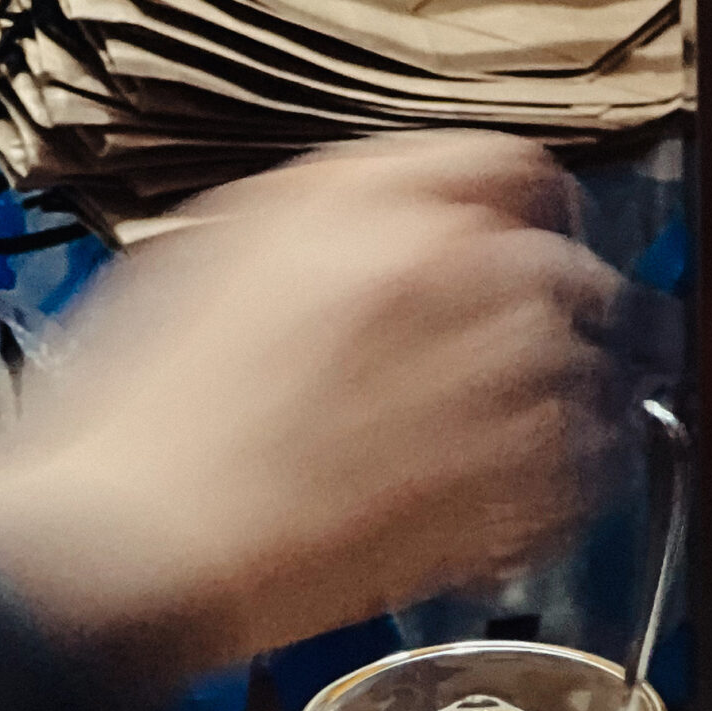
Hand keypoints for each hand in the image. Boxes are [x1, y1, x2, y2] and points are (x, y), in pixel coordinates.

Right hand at [0, 132, 630, 691]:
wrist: (129, 543)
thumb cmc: (137, 423)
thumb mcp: (207, 260)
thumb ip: (320, 232)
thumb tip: (377, 238)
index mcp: (363, 204)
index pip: (505, 167)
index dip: (519, 209)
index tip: (517, 240)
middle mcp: (445, 278)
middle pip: (559, 272)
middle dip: (541, 314)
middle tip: (502, 360)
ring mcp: (487, 389)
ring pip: (582, 377)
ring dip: (551, 406)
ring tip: (496, 444)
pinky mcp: (504, 498)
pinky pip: (579, 481)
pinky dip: (556, 493)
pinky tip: (502, 509)